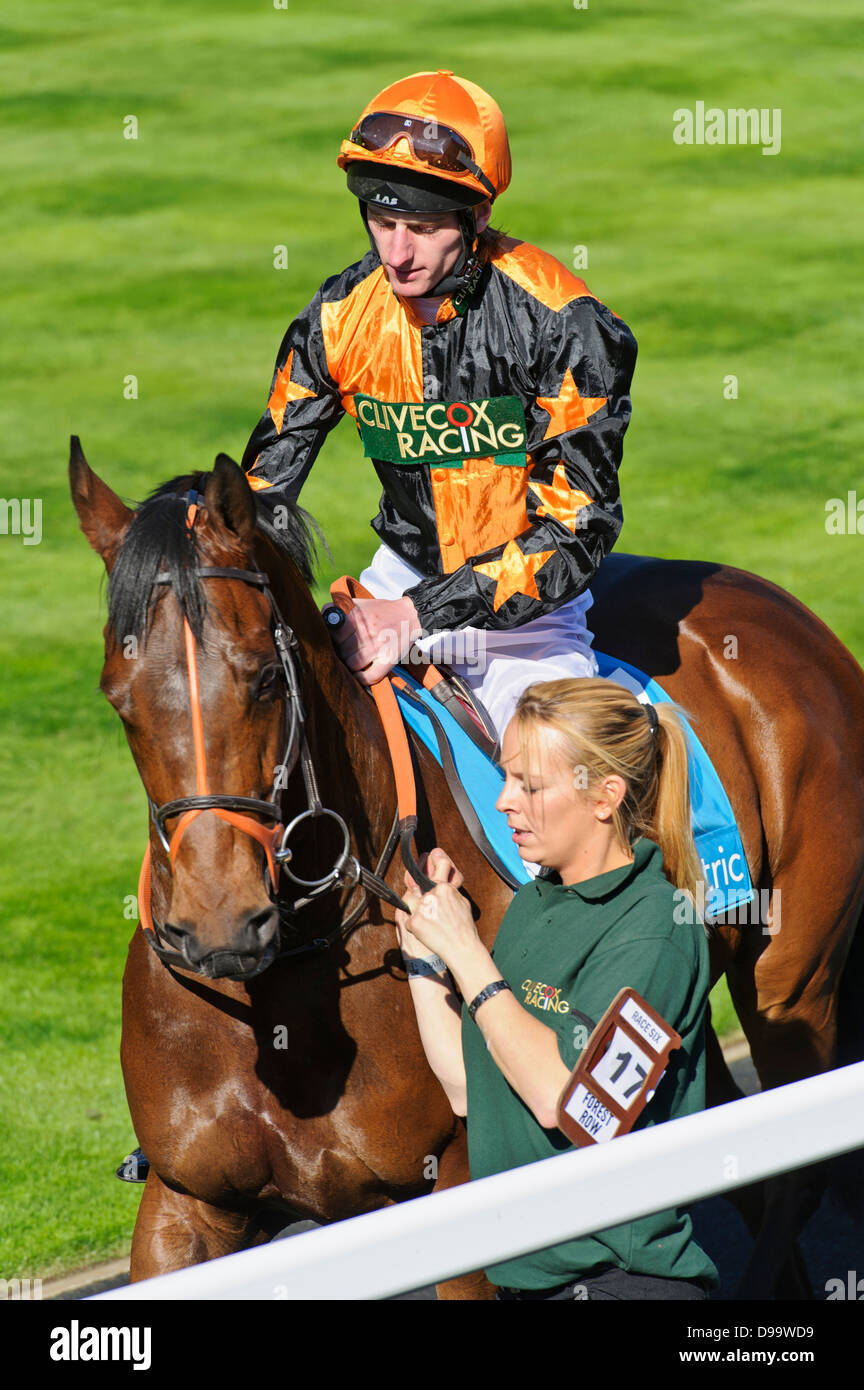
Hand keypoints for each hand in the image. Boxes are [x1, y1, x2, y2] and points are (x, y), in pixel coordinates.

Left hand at [331, 596, 421, 684]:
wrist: (410, 615)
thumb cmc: (380, 611)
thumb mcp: (359, 603)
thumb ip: (339, 607)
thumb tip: (322, 616)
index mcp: (359, 617)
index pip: (334, 635)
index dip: (333, 639)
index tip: (337, 641)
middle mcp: (368, 631)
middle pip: (342, 651)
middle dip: (341, 652)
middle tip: (346, 650)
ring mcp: (379, 647)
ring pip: (352, 664)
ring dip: (350, 664)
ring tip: (354, 659)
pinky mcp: (389, 659)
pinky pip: (369, 677)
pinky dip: (361, 679)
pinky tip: (359, 674)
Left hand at [395, 850, 475, 966]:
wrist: (462, 948)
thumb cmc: (464, 928)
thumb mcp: (462, 902)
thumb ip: (450, 890)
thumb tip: (443, 883)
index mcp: (444, 887)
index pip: (432, 871)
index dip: (427, 866)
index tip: (423, 860)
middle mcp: (431, 894)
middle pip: (415, 887)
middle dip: (417, 894)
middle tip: (423, 903)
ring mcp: (421, 908)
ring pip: (407, 900)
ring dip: (412, 908)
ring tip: (425, 919)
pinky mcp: (414, 922)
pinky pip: (407, 920)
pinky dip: (414, 927)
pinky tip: (425, 932)